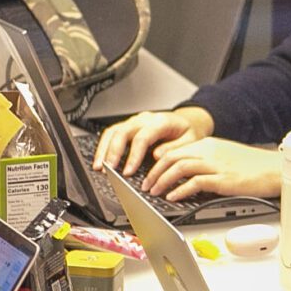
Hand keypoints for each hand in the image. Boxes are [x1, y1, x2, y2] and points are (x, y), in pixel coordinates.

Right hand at [93, 106, 214, 177]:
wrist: (188, 122)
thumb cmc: (188, 132)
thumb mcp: (190, 141)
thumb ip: (174, 148)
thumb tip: (156, 156)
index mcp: (161, 121)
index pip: (142, 137)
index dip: (133, 155)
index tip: (128, 172)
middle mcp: (145, 119)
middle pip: (123, 132)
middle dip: (113, 152)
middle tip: (109, 170)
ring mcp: (135, 121)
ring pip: (113, 131)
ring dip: (104, 149)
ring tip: (99, 167)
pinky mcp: (129, 127)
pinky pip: (112, 134)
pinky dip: (104, 146)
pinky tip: (101, 159)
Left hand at [141, 137, 282, 203]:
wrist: (275, 169)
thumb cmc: (253, 166)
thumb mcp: (225, 155)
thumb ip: (205, 160)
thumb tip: (185, 172)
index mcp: (208, 144)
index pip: (175, 150)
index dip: (158, 163)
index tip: (150, 174)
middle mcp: (209, 151)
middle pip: (172, 157)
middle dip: (154, 172)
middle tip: (146, 185)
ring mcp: (216, 164)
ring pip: (179, 168)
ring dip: (163, 181)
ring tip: (155, 192)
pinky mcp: (223, 179)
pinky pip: (195, 182)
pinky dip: (180, 190)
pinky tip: (173, 197)